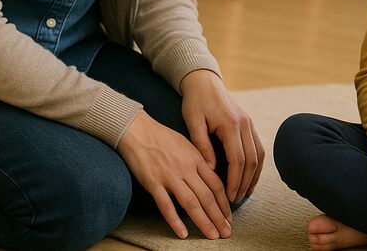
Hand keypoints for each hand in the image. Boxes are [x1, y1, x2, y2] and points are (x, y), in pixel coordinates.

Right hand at [117, 110, 231, 239]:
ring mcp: (170, 177)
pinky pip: (166, 205)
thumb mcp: (187, 144)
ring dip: (203, 221)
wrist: (138, 130)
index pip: (216, 185)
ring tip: (212, 235)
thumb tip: (211, 175)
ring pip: (191, 203)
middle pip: (207, 197)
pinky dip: (175, 220)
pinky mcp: (154, 183)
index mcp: (196, 159)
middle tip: (227, 232)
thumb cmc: (162, 137)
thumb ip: (199, 161)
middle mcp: (186, 169)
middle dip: (219, 217)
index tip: (229, 217)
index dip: (224, 203)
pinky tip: (183, 233)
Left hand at [180, 69, 264, 202]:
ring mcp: (249, 123)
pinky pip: (258, 147)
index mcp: (231, 124)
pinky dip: (256, 165)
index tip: (229, 196)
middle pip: (251, 159)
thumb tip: (211, 170)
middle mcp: (244, 124)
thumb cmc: (195, 102)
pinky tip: (249, 177)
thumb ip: (202, 145)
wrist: (204, 82)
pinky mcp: (249, 124)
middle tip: (235, 200)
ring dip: (253, 176)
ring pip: (259, 154)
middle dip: (245, 182)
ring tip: (245, 193)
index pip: (238, 159)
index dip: (235, 180)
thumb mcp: (193, 122)